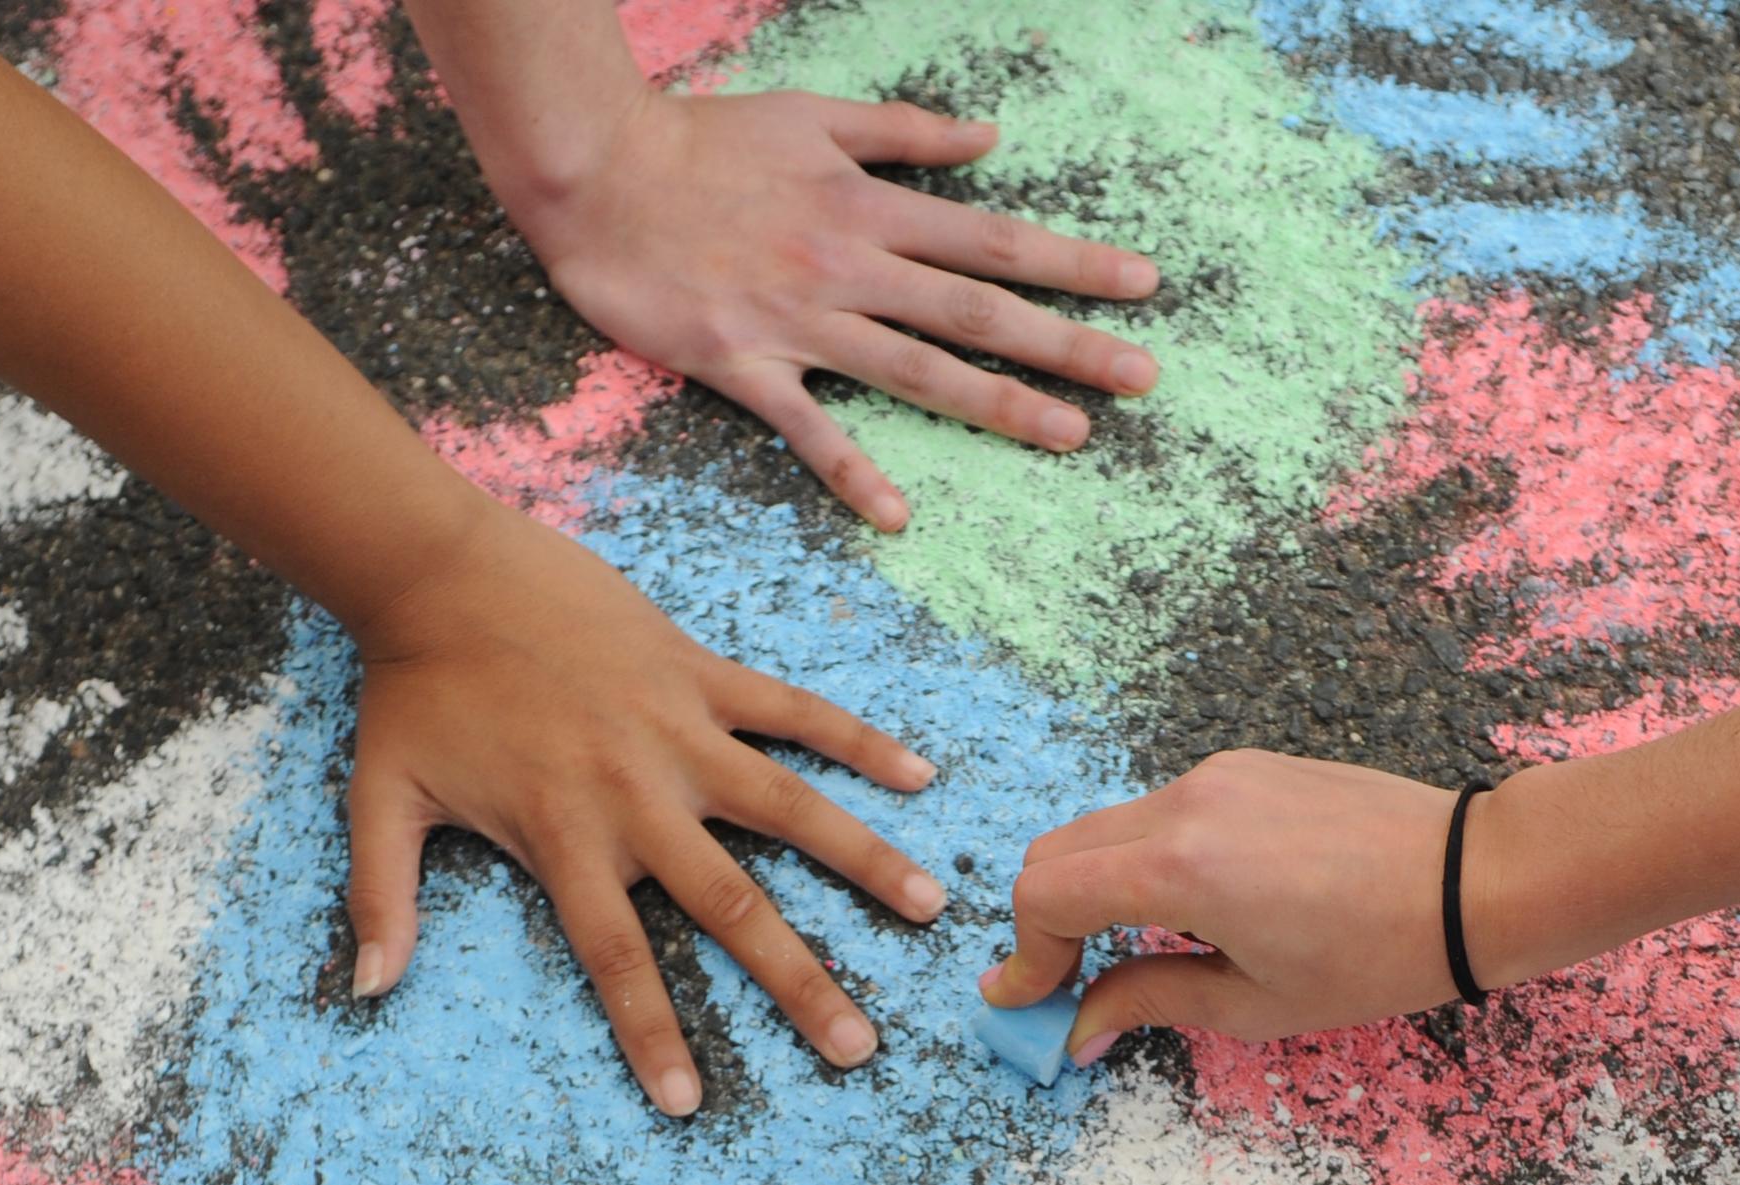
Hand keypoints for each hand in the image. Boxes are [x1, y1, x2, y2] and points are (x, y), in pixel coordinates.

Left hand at [341, 508, 946, 1115]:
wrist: (440, 569)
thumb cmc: (413, 688)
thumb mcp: (379, 801)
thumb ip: (383, 898)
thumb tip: (367, 989)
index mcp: (564, 838)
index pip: (619, 958)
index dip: (653, 1034)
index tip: (691, 1103)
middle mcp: (635, 796)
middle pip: (732, 907)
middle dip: (799, 983)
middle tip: (859, 1047)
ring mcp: (677, 731)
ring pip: (791, 808)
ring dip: (863, 859)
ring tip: (928, 907)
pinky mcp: (698, 672)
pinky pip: (793, 711)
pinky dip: (856, 740)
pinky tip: (917, 773)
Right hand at [496, 89, 1163, 531]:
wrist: (595, 169)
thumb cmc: (701, 138)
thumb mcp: (813, 115)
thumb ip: (903, 132)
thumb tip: (989, 139)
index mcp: (871, 206)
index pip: (995, 239)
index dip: (1076, 261)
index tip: (1144, 284)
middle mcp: (850, 265)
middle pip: (978, 309)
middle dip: (1068, 343)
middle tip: (1144, 377)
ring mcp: (799, 319)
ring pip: (916, 369)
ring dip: (998, 404)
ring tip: (1070, 436)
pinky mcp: (740, 363)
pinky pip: (807, 426)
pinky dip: (852, 471)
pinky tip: (899, 515)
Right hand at [980, 750, 1529, 1068]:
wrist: (1473, 879)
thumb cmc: (1378, 951)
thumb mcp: (1255, 999)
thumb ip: (1151, 1001)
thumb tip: (1082, 1027)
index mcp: (1179, 867)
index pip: (1045, 893)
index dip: (1024, 954)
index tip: (1026, 999)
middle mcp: (1184, 803)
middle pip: (1058, 849)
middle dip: (1047, 919)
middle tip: (1068, 981)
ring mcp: (1217, 774)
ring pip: (1108, 827)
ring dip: (1097, 887)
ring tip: (1139, 949)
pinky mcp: (1247, 765)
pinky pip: (1163, 809)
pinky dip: (1147, 857)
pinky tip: (1199, 905)